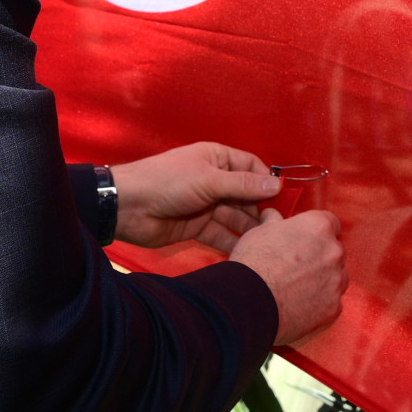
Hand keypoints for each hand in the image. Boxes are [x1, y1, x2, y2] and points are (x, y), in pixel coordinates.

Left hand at [111, 142, 280, 252]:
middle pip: (245, 194)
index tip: (282, 199)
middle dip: (260, 209)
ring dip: (249, 228)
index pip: (250, 167)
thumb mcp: (208, 179)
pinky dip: (233, 242)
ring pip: (235, 216)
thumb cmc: (168, 182)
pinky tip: (248, 252)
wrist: (128, 207)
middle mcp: (214, 180)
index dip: (266, 181)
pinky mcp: (197, 227)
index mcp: (216, 158)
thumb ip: (243, 184)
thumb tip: (277, 184)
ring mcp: (205, 204)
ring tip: (267, 243)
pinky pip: (221, 234)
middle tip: (277, 228)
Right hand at [229, 209, 346, 345]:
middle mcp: (334, 251)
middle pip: (334, 251)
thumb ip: (274, 222)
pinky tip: (299, 305)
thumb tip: (271, 216)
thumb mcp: (260, 231)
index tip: (306, 240)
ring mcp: (336, 280)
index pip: (330, 222)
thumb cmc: (254, 262)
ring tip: (297, 288)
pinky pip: (332, 302)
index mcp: (318, 226)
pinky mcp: (334, 307)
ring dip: (322, 280)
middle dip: (320, 257)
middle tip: (297, 266)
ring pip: (336, 278)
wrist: (249, 302)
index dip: (317, 232)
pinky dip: (320, 303)